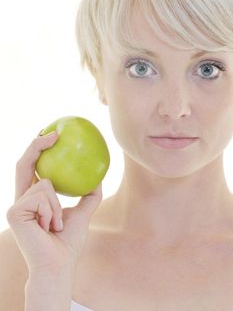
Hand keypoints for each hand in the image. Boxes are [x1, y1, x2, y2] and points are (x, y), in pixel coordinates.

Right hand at [7, 132, 102, 275]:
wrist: (59, 265)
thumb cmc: (68, 242)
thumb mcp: (83, 213)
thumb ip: (88, 195)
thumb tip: (99, 176)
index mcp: (33, 199)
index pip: (32, 169)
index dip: (38, 149)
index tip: (52, 134)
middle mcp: (21, 199)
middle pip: (24, 164)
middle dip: (37, 145)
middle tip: (54, 133)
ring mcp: (15, 205)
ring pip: (44, 183)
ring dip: (58, 204)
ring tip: (56, 225)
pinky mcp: (14, 211)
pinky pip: (43, 195)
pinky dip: (53, 210)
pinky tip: (48, 227)